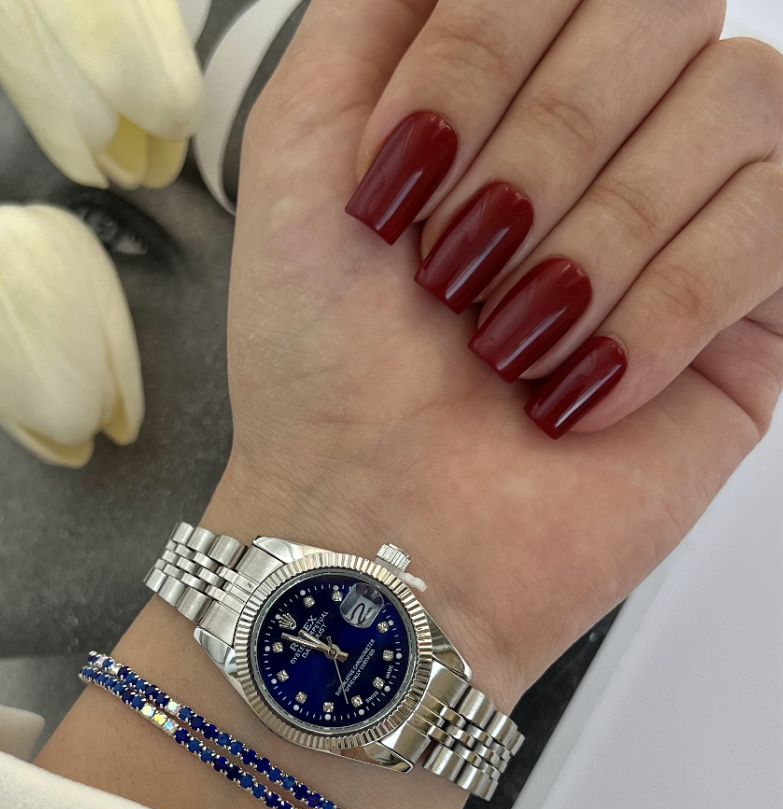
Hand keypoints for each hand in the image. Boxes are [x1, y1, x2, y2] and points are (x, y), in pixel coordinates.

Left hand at [217, 0, 782, 708]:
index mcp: (519, 74)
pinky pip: (777, 220)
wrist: (371, 526)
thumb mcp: (303, 142)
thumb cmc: (322, 361)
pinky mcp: (752, 313)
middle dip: (545, 140)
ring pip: (738, 102)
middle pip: (671, 7)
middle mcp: (618, 128)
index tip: (402, 170)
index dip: (487, 46)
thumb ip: (385, 4)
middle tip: (457, 266)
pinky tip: (580, 388)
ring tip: (511, 341)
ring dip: (600, 232)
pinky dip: (664, 303)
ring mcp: (693, 216)